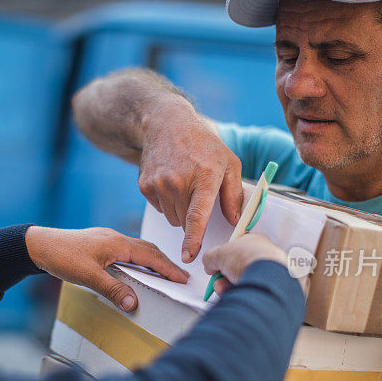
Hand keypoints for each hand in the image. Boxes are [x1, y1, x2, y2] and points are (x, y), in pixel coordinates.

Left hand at [25, 226, 188, 311]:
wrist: (40, 245)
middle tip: (179, 277)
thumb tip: (134, 303)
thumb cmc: (62, 257)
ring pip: (138, 248)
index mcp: (117, 243)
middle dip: (165, 263)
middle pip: (148, 249)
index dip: (169, 268)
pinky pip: (127, 249)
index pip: (151, 256)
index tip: (183, 278)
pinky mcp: (99, 243)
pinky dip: (138, 259)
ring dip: (152, 260)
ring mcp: (107, 239)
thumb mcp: (89, 277)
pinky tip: (135, 268)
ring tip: (162, 274)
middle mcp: (115, 238)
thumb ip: (113, 289)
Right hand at [139, 101, 242, 263]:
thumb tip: (236, 221)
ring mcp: (159, 184)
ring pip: (172, 217)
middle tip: (197, 193)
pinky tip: (171, 181)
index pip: (197, 215)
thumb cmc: (203, 144)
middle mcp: (178, 181)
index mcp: (204, 177)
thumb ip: (234, 194)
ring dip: (180, 209)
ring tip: (184, 184)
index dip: (193, 238)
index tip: (188, 256)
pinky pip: (160, 208)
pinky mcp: (145, 185)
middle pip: (185, 221)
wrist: (167, 124)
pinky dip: (167, 201)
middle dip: (193, 216)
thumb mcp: (229, 163)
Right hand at [202, 233, 287, 295]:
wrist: (264, 276)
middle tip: (218, 280)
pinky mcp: (270, 285)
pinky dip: (241, 292)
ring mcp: (268, 270)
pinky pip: (251, 289)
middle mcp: (263, 254)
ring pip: (244, 278)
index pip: (235, 248)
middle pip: (238, 265)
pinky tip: (236, 293)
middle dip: (224, 275)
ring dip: (229, 285)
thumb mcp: (218, 254)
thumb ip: (210, 257)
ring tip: (224, 288)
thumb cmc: (248, 259)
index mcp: (254, 240)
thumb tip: (209, 264)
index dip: (222, 258)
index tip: (215, 266)